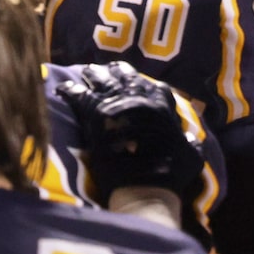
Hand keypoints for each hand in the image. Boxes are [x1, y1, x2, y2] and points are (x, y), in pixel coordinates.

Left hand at [52, 62, 212, 225]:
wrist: (145, 182)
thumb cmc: (171, 171)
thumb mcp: (191, 153)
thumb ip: (189, 140)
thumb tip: (190, 138)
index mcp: (162, 103)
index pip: (151, 85)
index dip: (139, 82)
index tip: (132, 79)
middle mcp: (139, 95)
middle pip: (123, 75)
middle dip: (113, 72)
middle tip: (104, 71)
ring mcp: (115, 100)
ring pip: (99, 78)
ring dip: (92, 75)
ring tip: (85, 74)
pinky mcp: (93, 111)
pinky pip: (76, 93)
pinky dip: (68, 90)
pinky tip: (62, 88)